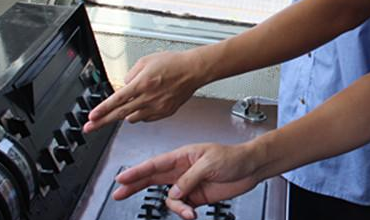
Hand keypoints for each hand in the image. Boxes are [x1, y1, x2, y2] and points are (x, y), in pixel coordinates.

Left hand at [83, 50, 203, 132]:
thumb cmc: (173, 63)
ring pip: (133, 119)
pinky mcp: (165, 113)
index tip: (91, 117)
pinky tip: (145, 105)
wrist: (194, 70)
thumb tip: (124, 85)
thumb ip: (131, 74)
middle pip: (119, 114)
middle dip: (101, 122)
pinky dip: (142, 114)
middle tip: (89, 128)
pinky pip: (147, 118)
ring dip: (126, 114)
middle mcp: (148, 98)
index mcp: (142, 84)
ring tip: (128, 106)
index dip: (101, 110)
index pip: (116, 101)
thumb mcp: (146, 61)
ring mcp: (157, 108)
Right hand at [112, 143, 262, 219]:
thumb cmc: (233, 157)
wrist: (250, 168)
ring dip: (175, 207)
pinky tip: (192, 214)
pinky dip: (184, 212)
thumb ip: (189, 178)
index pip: (155, 164)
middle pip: (153, 178)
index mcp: (183, 155)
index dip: (137, 171)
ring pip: (169, 197)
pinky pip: (182, 206)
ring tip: (187, 212)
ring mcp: (188, 184)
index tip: (122, 178)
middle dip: (135, 186)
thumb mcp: (210, 164)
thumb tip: (174, 192)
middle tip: (119, 193)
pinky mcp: (196, 197)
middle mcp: (183, 170)